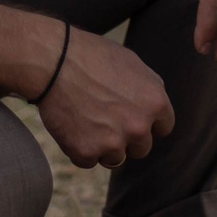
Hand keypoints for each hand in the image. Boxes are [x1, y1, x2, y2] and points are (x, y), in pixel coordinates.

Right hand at [35, 27, 174, 168]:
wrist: (52, 61)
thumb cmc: (90, 56)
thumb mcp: (132, 64)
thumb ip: (149, 90)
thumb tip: (155, 108)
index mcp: (155, 102)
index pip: (163, 128)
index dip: (147, 123)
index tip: (131, 117)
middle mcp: (139, 126)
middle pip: (141, 148)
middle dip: (126, 137)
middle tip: (103, 117)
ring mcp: (113, 142)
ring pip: (115, 158)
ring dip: (102, 145)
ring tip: (84, 118)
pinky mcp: (87, 152)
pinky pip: (87, 160)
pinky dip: (78, 148)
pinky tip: (70, 124)